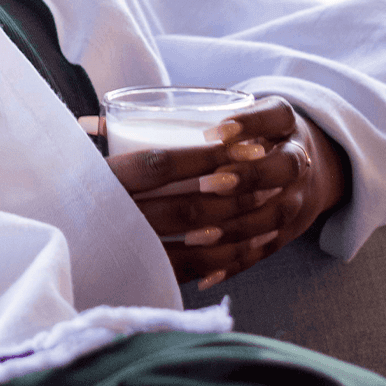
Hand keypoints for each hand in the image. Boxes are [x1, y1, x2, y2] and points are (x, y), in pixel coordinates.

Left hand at [105, 95, 347, 288]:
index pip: (270, 115)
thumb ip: (165, 115)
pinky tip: (205, 271)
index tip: (213, 132)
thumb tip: (84, 124)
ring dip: (237, 222)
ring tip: (198, 232)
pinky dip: (236, 261)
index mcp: (280, 118)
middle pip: (279, 166)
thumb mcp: (221, 113)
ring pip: (275, 212)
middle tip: (206, 183)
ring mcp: (298, 195)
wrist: (301, 154)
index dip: (245, 125)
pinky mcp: (289, 231)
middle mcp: (297, 155)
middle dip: (243, 178)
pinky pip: (267, 250)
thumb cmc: (237, 133)